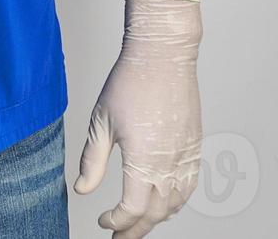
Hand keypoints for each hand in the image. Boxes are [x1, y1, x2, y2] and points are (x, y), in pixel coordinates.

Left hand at [74, 0, 202, 238]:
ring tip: (138, 223)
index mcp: (144, 159)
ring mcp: (186, 155)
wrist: (162, 56)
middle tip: (118, 235)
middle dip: (136, 229)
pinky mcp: (195, 146)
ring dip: (156, 218)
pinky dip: (177, 201)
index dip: (117, 222)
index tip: (103, 221)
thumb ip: (92, 160)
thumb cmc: (130, 82)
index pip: (133, 209)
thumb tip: (82, 190)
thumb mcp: (101, 121)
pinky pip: (190, 186)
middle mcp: (170, 162)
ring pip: (176, 203)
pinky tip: (164, 202)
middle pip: (155, 213)